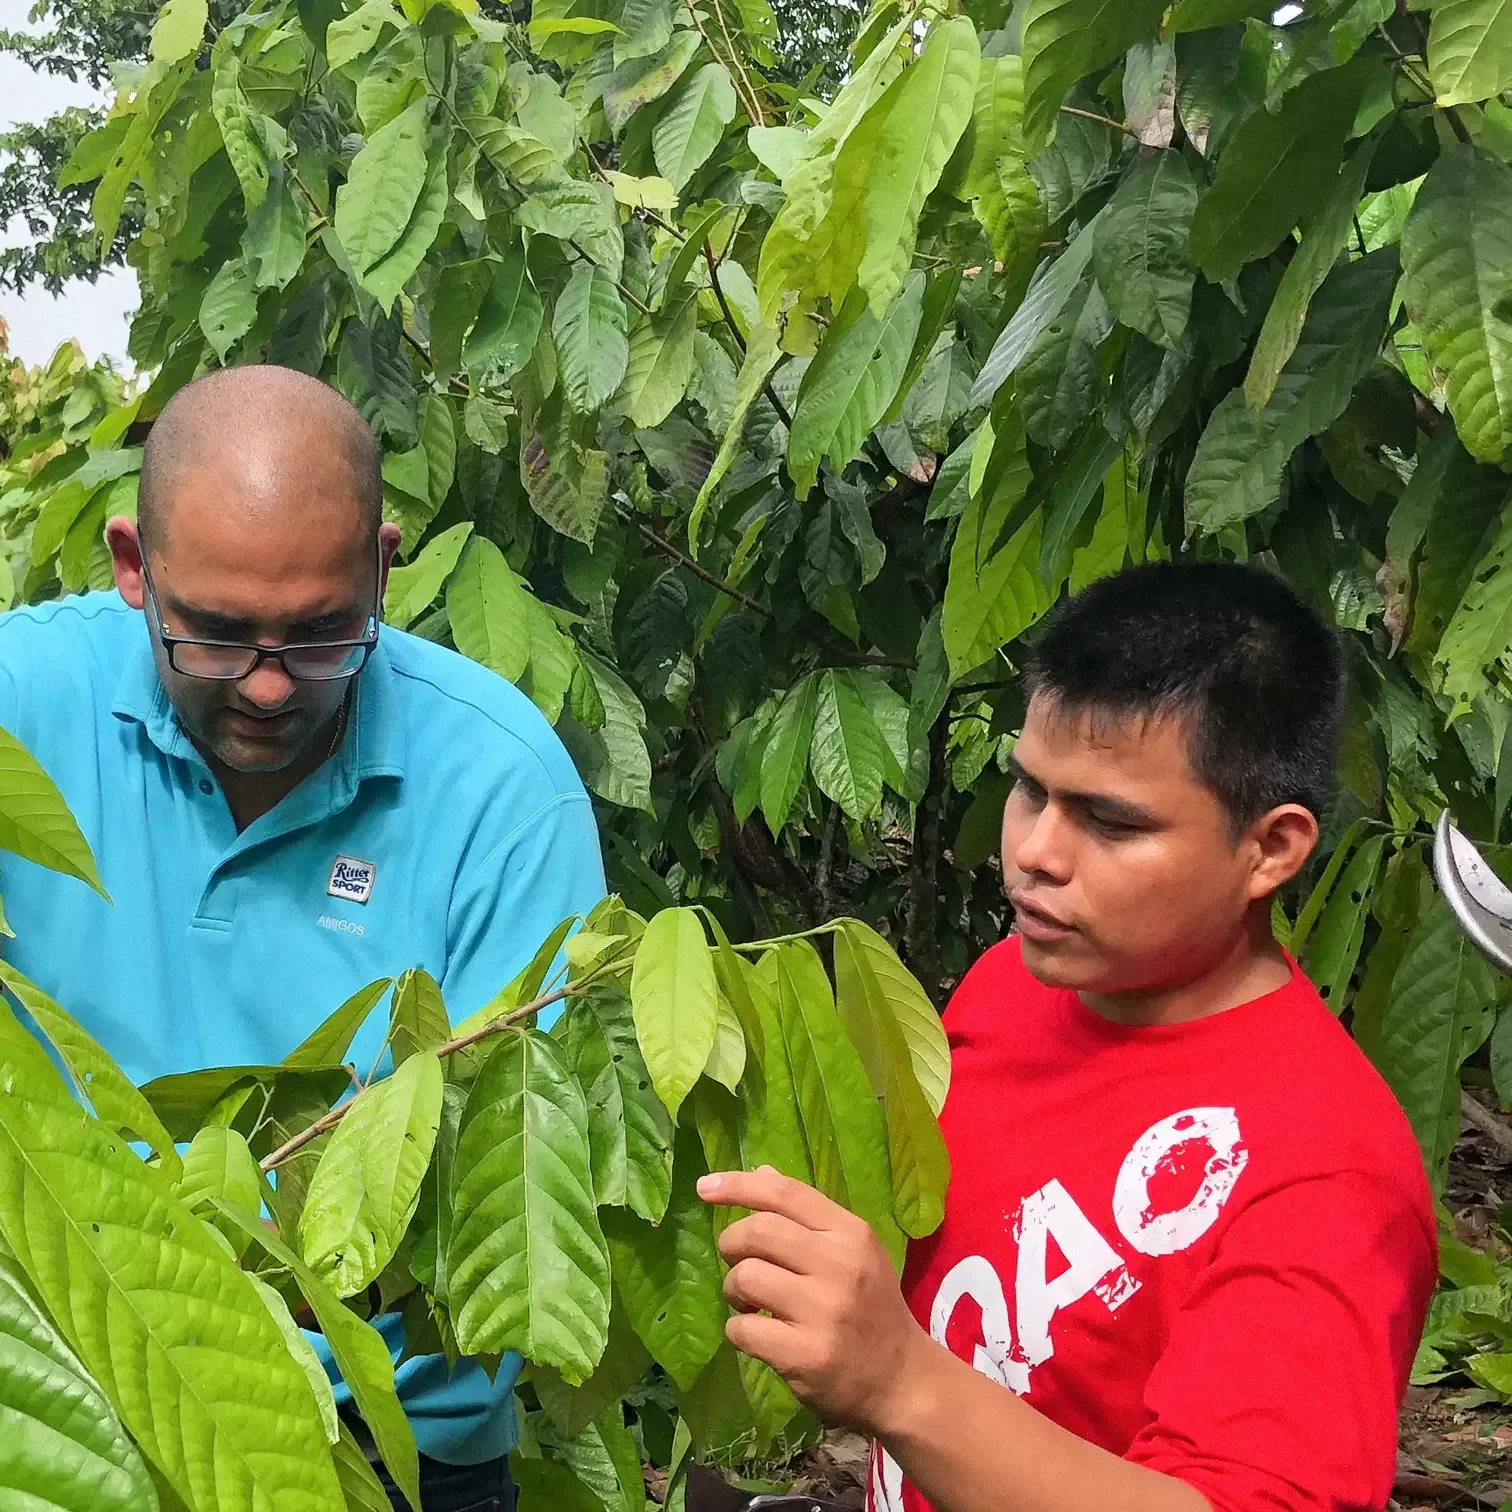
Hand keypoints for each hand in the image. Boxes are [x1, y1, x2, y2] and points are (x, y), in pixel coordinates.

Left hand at [698, 1165, 928, 1433]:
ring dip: (734, 1288)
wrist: (902, 1379)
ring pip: (746, 1277)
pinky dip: (738, 1329)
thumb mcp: (852, 1251)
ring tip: (748, 1302)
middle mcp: (840, 1266)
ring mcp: (824, 1312)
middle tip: (737, 1261)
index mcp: (852, 1233)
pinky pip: (743, 1329)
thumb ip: (806, 1215)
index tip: (704, 1187)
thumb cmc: (870, 1306)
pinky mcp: (806, 1355)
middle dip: (732, 1244)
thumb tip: (759, 1173)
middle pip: (758, 1231)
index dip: (738, 1185)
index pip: (786, 1193)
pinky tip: (756, 1334)